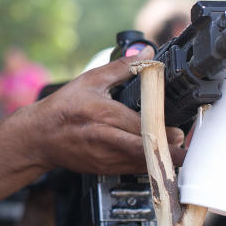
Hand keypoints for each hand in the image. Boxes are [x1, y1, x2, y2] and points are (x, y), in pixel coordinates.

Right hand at [19, 46, 185, 174]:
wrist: (39, 137)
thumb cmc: (62, 109)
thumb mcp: (91, 81)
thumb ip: (122, 68)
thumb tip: (146, 55)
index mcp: (104, 116)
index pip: (140, 126)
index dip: (162, 131)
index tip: (179, 133)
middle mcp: (106, 141)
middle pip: (145, 151)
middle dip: (169, 152)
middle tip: (186, 146)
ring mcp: (107, 159)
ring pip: (142, 165)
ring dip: (162, 160)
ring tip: (178, 153)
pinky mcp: (106, 169)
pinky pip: (134, 170)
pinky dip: (148, 165)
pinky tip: (158, 157)